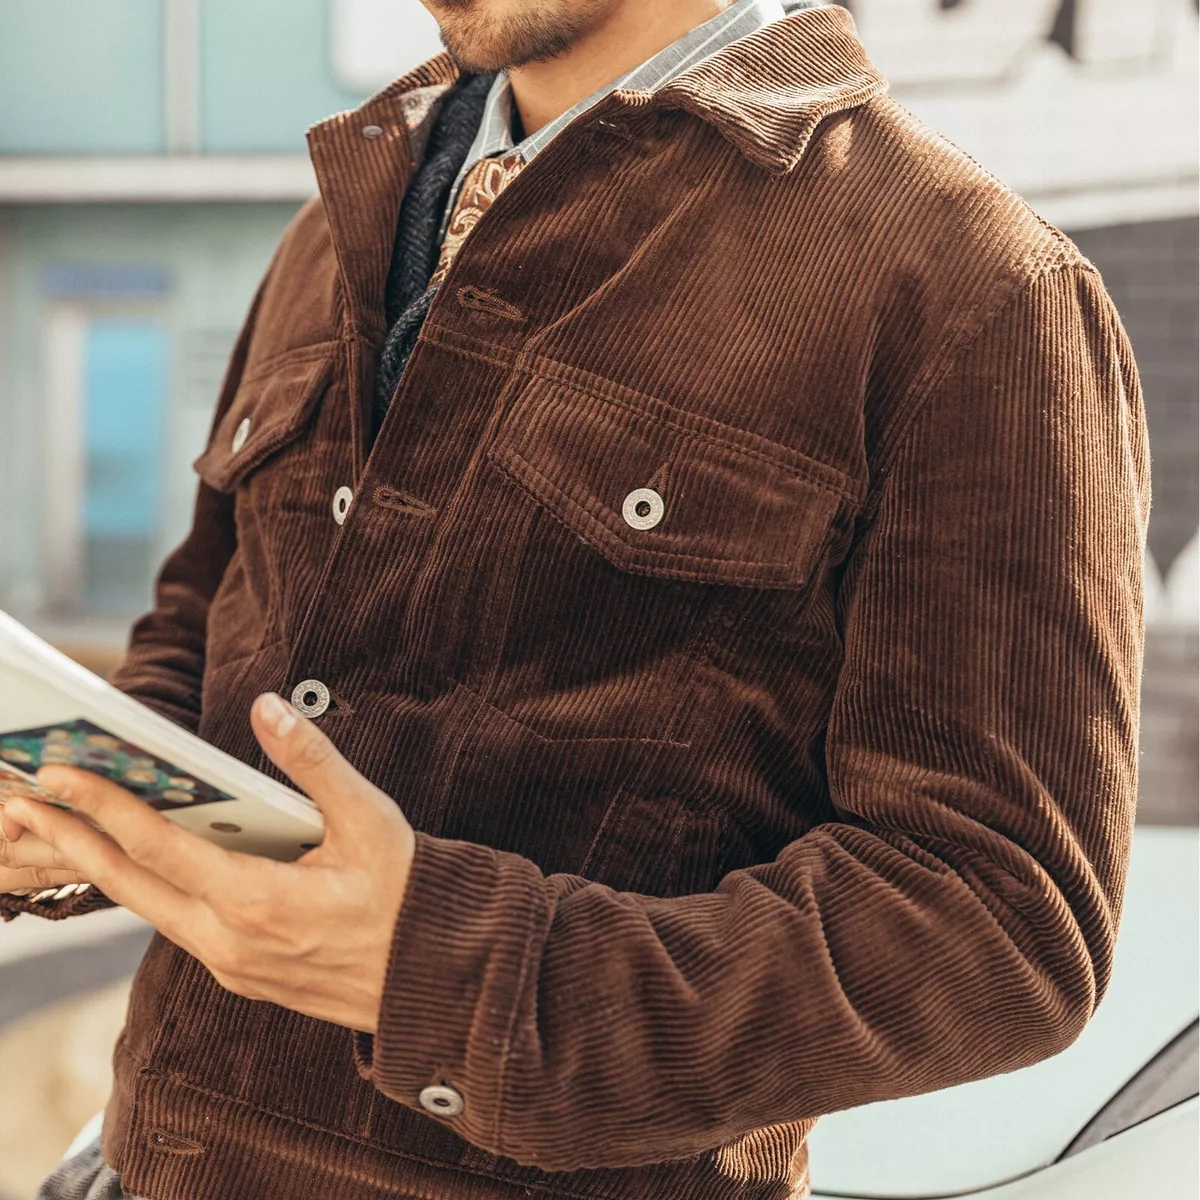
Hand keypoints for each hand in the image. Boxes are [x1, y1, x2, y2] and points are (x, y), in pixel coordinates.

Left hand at [0, 693, 416, 1031]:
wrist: (434, 975)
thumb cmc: (407, 895)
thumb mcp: (370, 819)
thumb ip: (314, 762)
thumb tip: (267, 708)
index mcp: (257, 901)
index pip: (158, 846)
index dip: (102, 805)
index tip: (58, 774)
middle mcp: (230, 942)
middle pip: (130, 885)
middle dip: (71, 840)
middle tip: (22, 802)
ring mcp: (231, 966)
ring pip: (148, 909)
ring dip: (102, 866)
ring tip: (63, 829)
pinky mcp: (241, 975)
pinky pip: (176, 926)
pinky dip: (144, 889)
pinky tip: (136, 865)